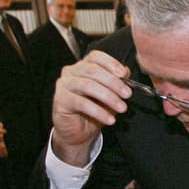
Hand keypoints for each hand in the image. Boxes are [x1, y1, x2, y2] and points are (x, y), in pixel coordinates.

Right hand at [51, 50, 131, 166]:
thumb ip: (116, 81)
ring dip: (108, 97)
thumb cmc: (93, 111)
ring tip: (121, 108)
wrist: (78, 131)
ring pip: (87, 85)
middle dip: (113, 82)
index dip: (110, 63)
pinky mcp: (60, 100)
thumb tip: (126, 71)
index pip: (95, 57)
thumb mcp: (109, 95)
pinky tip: (109, 119)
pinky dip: (98, 111)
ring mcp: (64, 85)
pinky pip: (81, 103)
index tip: (124, 74)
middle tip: (127, 94)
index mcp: (82, 67)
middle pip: (92, 70)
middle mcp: (71, 72)